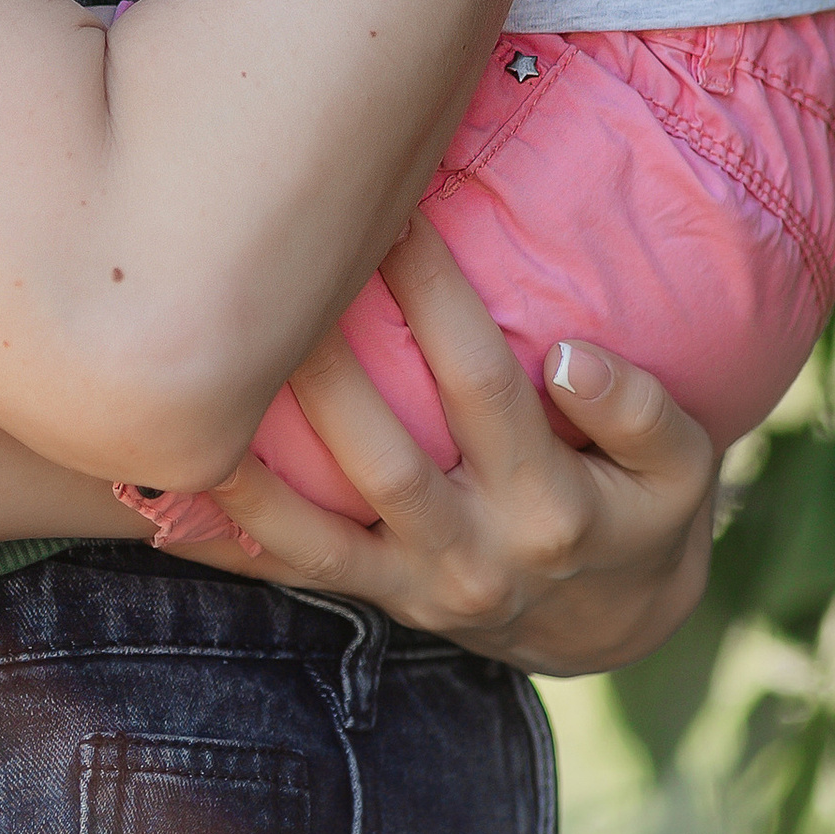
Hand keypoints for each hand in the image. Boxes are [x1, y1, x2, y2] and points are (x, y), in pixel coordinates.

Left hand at [164, 216, 718, 673]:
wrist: (611, 625)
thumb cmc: (640, 509)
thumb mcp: (681, 471)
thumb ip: (640, 414)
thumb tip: (573, 357)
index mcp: (553, 509)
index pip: (481, 383)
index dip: (434, 296)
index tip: (391, 208)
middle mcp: (477, 557)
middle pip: (382, 452)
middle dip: (321, 360)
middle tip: (260, 271)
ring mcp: (417, 589)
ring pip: (317, 527)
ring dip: (252, 459)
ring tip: (190, 381)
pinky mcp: (376, 603)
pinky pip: (288, 573)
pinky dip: (221, 540)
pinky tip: (153, 493)